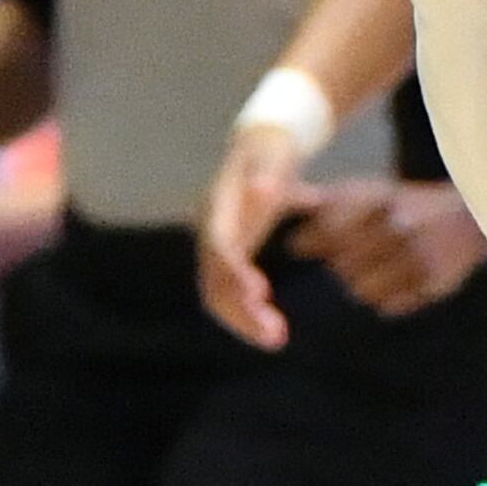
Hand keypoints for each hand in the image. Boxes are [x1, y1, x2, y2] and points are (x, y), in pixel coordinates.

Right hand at [197, 113, 315, 349]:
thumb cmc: (270, 150)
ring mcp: (217, 245)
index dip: (234, 272)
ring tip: (276, 339)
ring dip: (243, 319)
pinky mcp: (229, 255)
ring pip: (218, 292)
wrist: (262, 146)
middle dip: (240, 311)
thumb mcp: (273, 154)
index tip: (259, 295)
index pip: (219, 247)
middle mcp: (211, 230)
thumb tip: (261, 192)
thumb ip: (268, 172)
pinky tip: (270, 328)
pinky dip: (246, 311)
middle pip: (213, 280)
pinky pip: (229, 291)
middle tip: (274, 337)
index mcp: (218, 207)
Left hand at [284, 178, 486, 316]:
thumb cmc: (407, 204)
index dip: (308, 243)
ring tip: (373, 267)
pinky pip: (386, 305)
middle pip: (338, 265)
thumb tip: (272, 198)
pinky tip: (394, 279)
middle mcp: (397, 227)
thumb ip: (325, 201)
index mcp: (379, 199)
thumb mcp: (371, 191)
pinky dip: (384, 297)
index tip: (304, 246)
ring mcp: (417, 257)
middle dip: (337, 263)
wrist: (473, 217)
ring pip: (359, 290)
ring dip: (359, 283)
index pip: (324, 230)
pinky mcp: (432, 284)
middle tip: (349, 255)